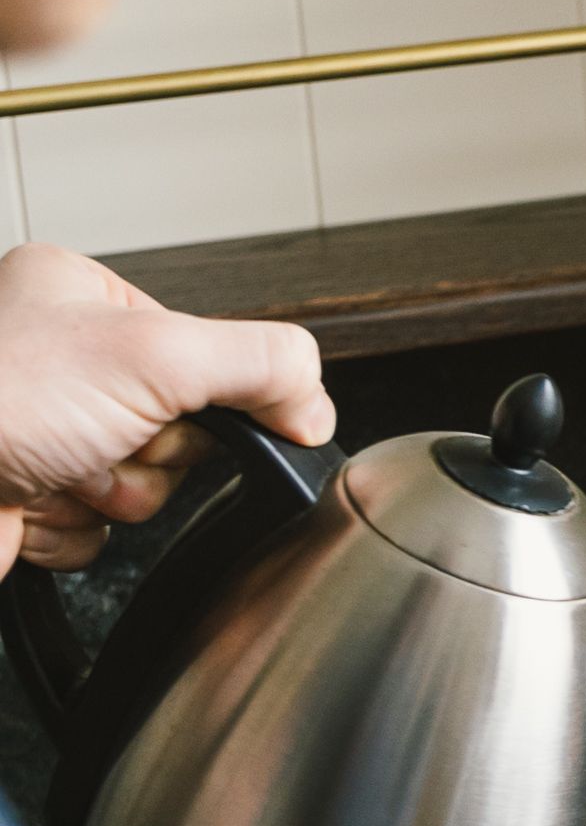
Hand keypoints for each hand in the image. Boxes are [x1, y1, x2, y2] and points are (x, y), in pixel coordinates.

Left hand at [0, 246, 330, 571]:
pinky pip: (93, 530)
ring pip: (138, 483)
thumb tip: (316, 402)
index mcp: (77, 295)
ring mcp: (36, 429)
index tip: (170, 402)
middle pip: (175, 424)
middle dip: (146, 453)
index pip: (199, 352)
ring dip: (109, 495)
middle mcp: (54, 357)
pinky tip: (31, 504)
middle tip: (101, 439)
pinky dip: (71, 530)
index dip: (196, 393)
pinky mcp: (22, 494)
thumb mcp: (155, 355)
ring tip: (56, 474)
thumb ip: (260, 364)